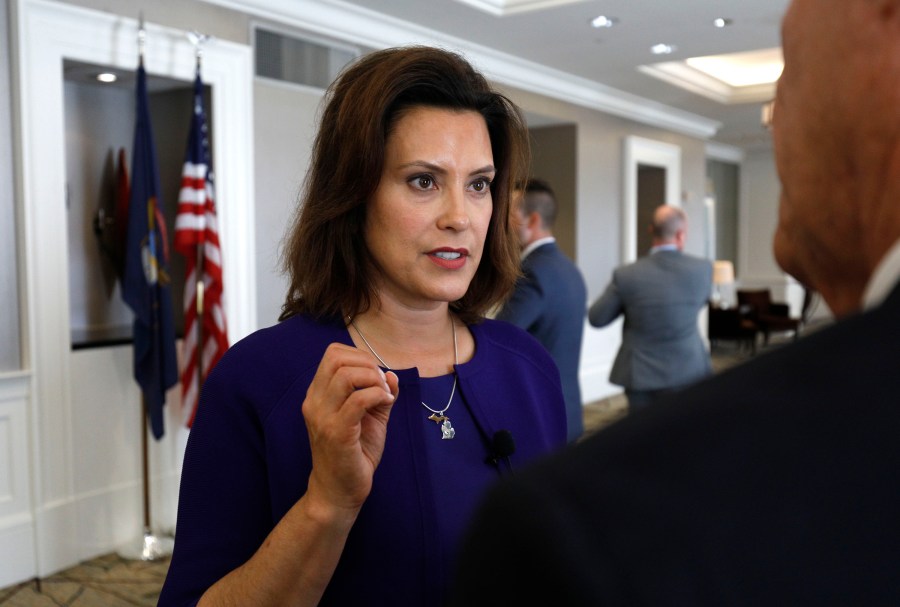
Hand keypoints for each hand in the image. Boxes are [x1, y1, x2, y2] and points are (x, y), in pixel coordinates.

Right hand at [302, 343, 399, 514]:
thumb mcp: (370, 417)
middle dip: (367, 364)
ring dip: (374, 380)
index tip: (375, 375)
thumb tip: (391, 374)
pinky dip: (378, 395)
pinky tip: (385, 404)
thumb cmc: (353, 453)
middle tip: (381, 384)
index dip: (359, 356)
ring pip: (347, 376)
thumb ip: (379, 394)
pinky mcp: (337, 433)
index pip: (332, 354)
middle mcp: (314, 402)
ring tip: (384, 395)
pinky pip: (359, 400)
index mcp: (318, 395)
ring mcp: (323, 417)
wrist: (339, 490)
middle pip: (337, 358)